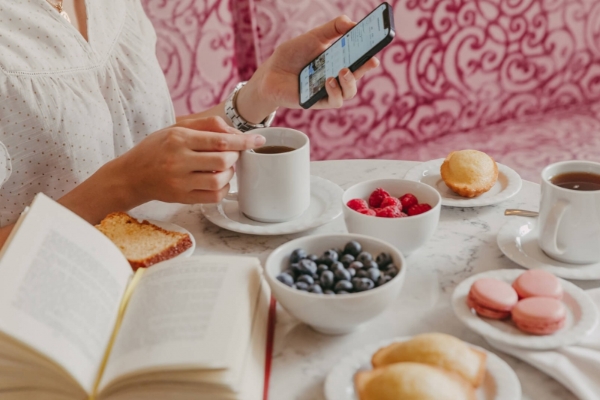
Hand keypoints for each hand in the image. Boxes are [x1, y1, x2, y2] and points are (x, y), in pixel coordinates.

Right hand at [116, 116, 264, 203]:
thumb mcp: (176, 128)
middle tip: (232, 153)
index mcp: (179, 139)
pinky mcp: (182, 198)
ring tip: (223, 167)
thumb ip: (206, 125)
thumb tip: (235, 132)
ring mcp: (180, 182)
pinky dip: (223, 188)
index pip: (220, 140)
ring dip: (229, 173)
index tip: (258, 140)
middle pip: (223, 159)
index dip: (243, 141)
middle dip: (235, 156)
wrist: (130, 176)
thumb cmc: (156, 148)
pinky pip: (213, 195)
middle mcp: (179, 160)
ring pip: (220, 179)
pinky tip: (218, 181)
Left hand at [237, 15, 379, 119]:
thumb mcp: (313, 37)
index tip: (379, 44)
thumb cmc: (292, 55)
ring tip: (343, 70)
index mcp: (339, 59)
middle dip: (366, 67)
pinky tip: (329, 81)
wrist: (270, 73)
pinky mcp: (319, 102)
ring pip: (350, 91)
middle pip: (358, 74)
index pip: (359, 56)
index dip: (370, 51)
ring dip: (350, 82)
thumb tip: (351, 22)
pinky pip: (334, 101)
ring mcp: (329, 90)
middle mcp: (337, 76)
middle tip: (371, 60)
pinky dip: (335, 91)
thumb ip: (333, 29)